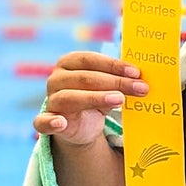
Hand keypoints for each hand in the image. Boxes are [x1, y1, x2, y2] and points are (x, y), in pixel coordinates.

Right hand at [33, 51, 148, 146]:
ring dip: (96, 98)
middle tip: (140, 88)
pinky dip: (50, 122)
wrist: (80, 125)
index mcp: (69, 63)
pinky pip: (42, 121)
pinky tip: (61, 123)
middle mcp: (57, 79)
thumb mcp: (110, 87)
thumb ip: (121, 80)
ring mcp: (50, 99)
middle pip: (85, 78)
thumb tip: (143, 80)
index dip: (114, 65)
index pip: (90, 59)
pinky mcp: (46, 120)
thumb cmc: (97, 97)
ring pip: (70, 97)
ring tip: (119, 100)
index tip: (136, 72)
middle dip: (116, 82)